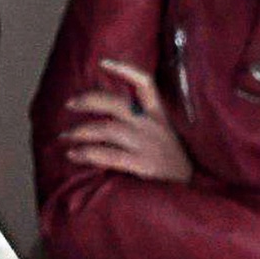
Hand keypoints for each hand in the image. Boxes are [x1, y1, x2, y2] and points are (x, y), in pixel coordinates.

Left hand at [61, 58, 192, 182]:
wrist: (194, 196)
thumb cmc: (173, 169)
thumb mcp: (165, 139)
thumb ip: (144, 126)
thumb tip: (108, 118)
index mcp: (160, 117)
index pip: (146, 83)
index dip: (124, 69)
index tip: (103, 62)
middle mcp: (153, 126)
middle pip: (116, 104)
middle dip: (89, 101)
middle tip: (69, 104)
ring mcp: (149, 145)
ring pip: (108, 129)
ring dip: (81, 131)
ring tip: (65, 137)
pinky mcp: (144, 165)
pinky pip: (109, 154)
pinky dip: (87, 153)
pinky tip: (74, 154)